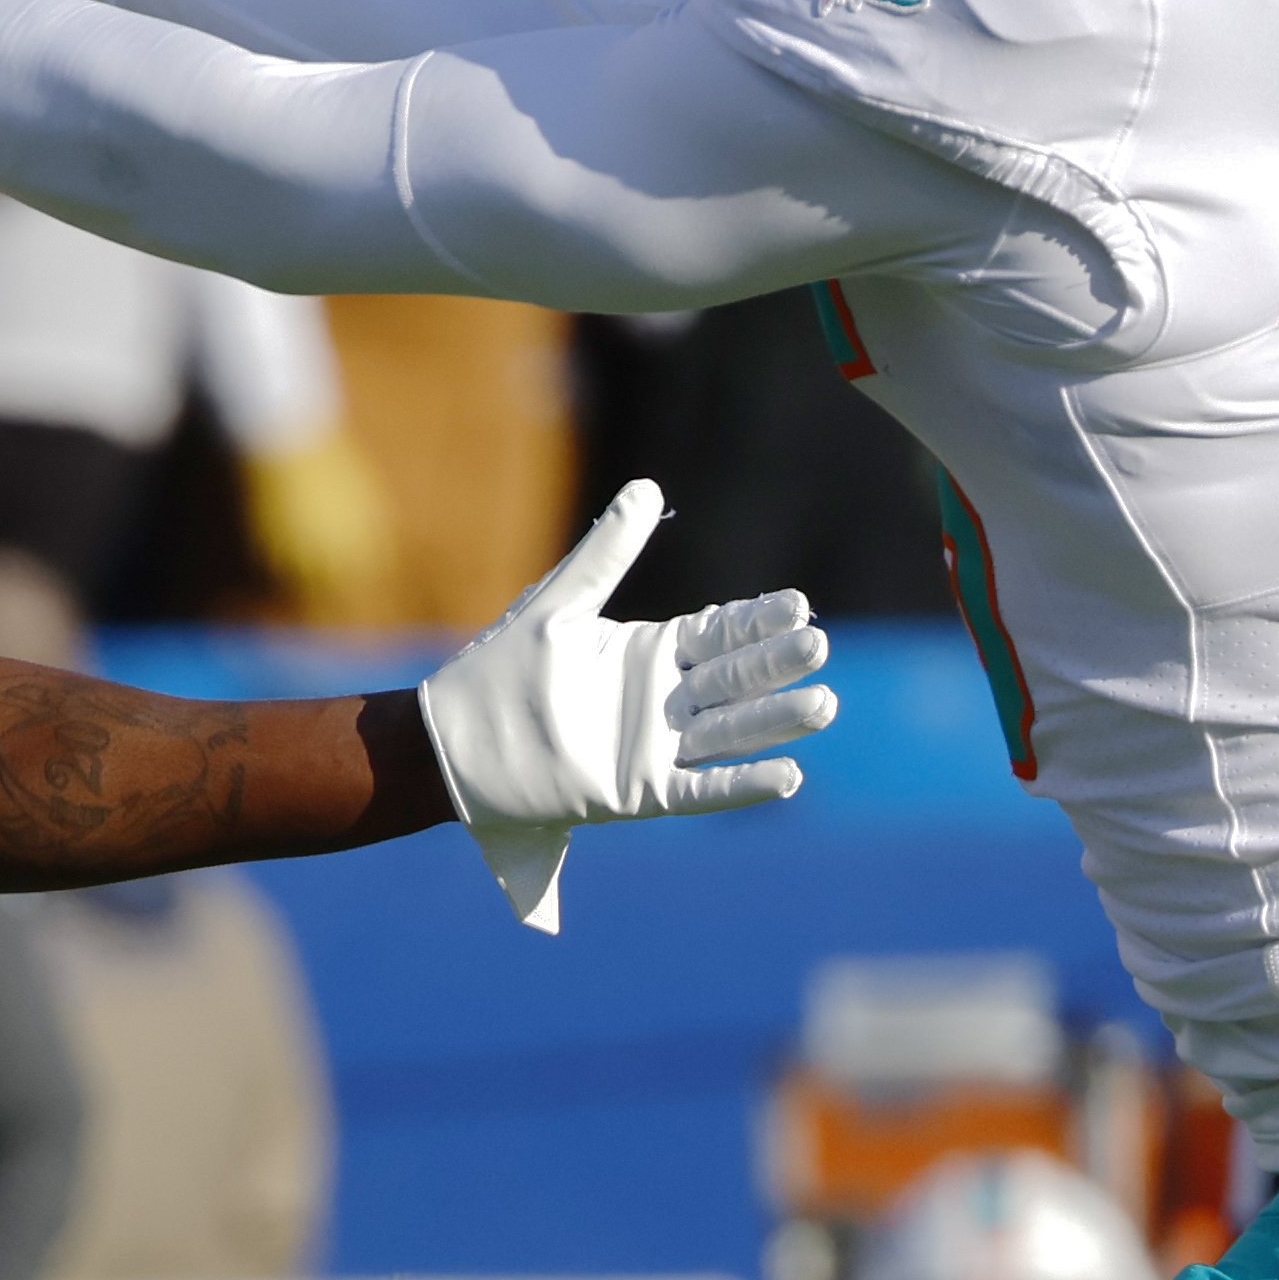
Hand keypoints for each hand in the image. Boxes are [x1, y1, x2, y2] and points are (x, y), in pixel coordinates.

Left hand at [415, 480, 830, 933]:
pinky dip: (744, 784)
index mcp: (648, 652)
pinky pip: (704, 789)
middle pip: (736, 678)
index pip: (720, 631)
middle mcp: (663, 699)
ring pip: (732, 730)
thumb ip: (605, 554)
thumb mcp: (558, 605)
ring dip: (777, 720)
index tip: (800, 604)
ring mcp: (658, 746)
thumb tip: (646, 487)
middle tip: (819, 646)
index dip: (759, 620)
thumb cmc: (503, 671)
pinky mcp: (643, 792)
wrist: (454, 745)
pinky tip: (788, 776)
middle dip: (777, 664)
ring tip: (824, 703)